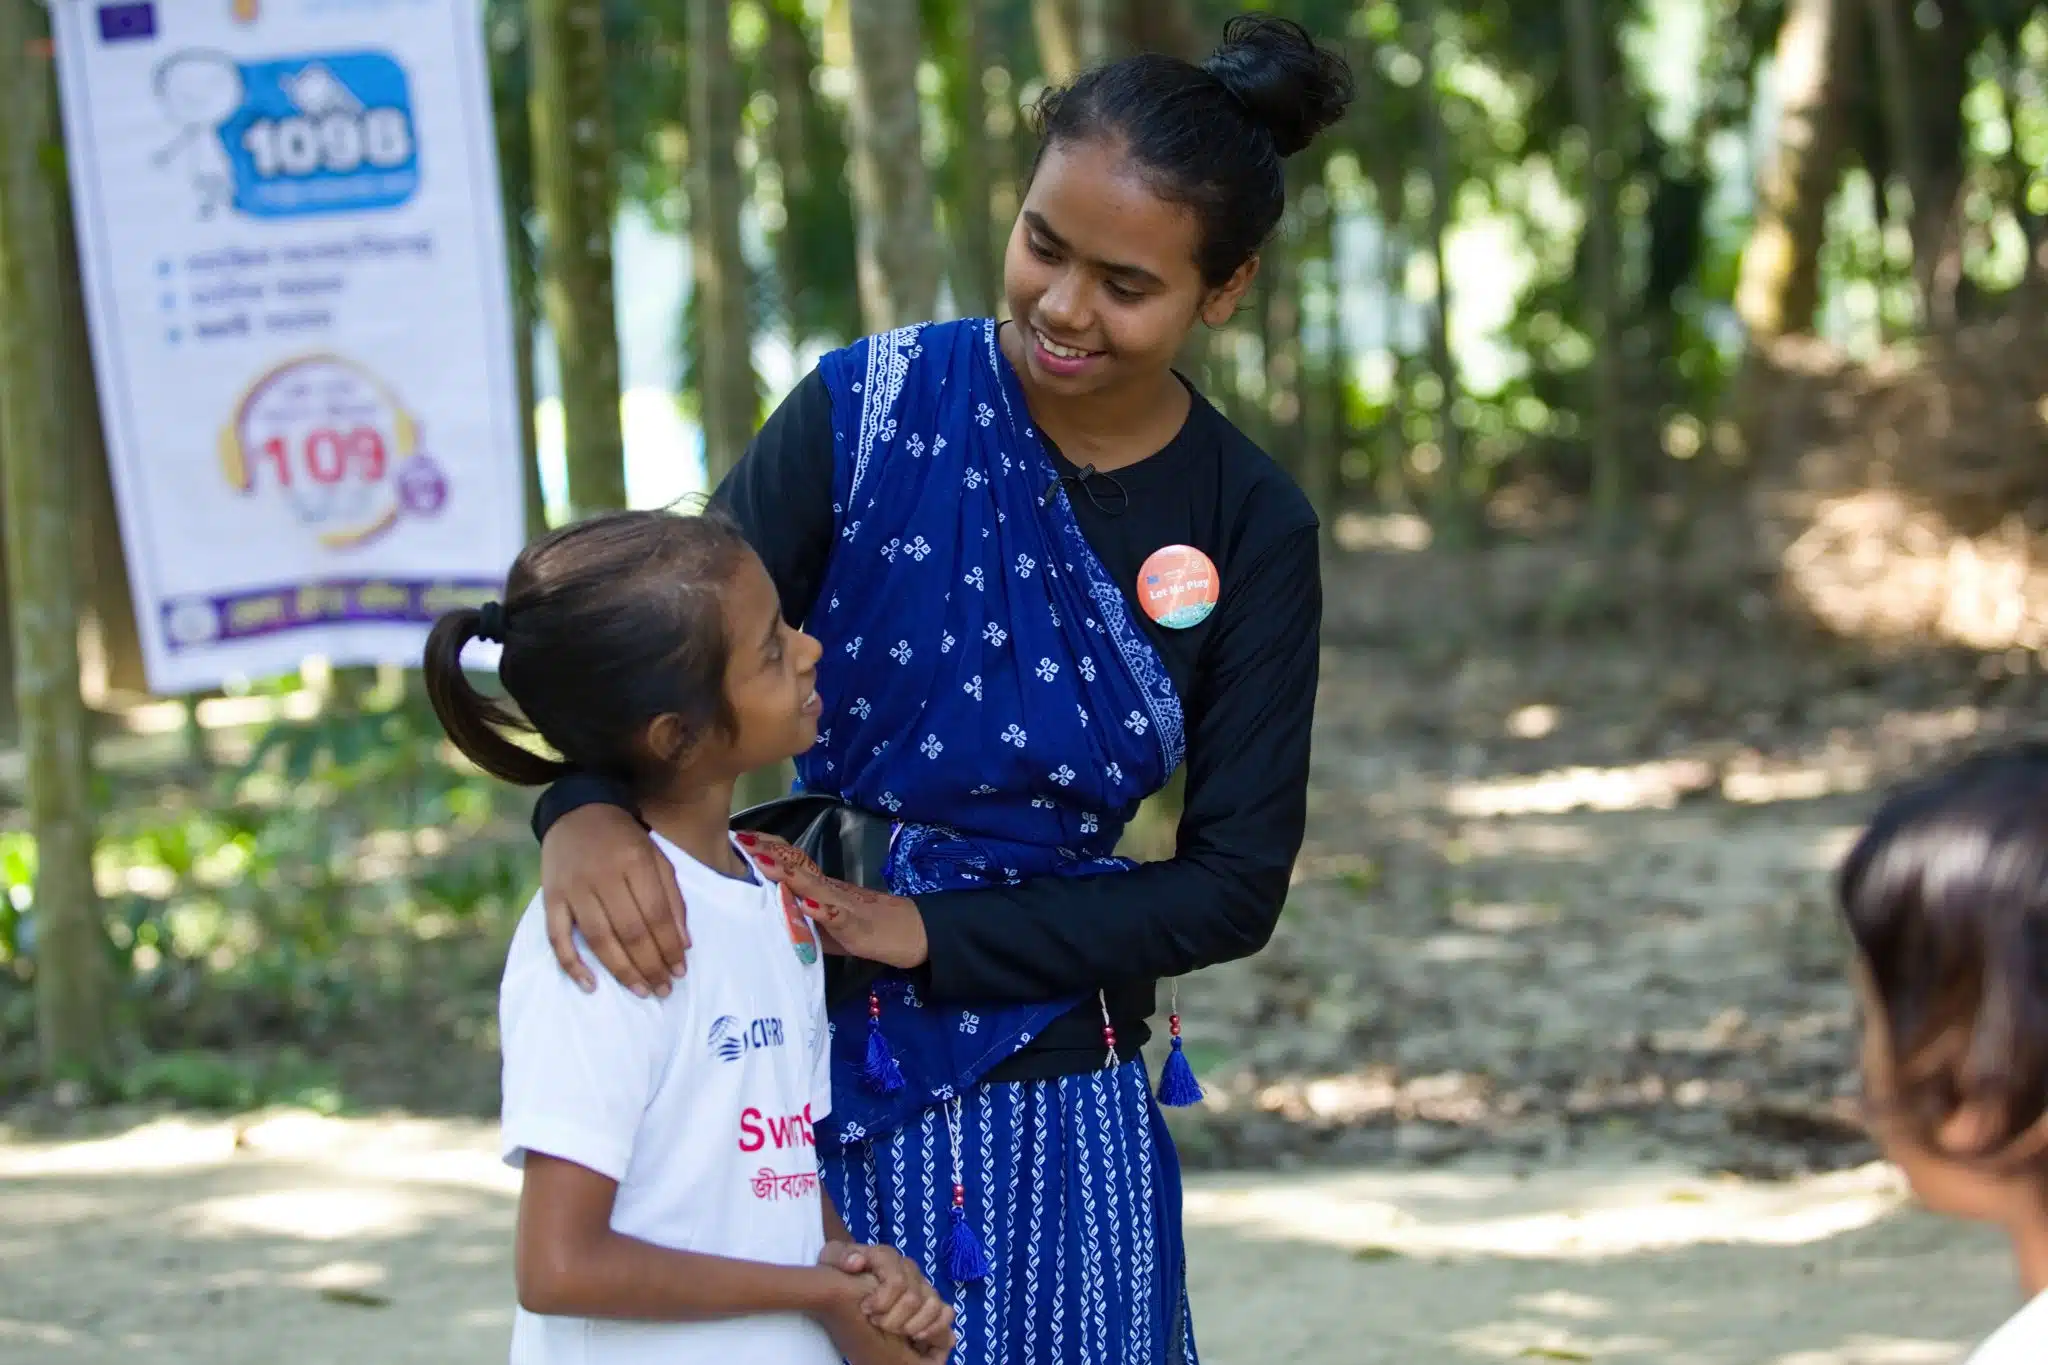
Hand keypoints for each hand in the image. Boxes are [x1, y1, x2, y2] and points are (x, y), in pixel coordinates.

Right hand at [541, 804, 689, 996]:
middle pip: (630, 931)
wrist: (577, 812)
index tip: (680, 971)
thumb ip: (672, 898)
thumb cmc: (625, 839)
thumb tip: (684, 944)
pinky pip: (558, 937)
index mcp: (636, 862)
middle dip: (651, 966)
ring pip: (599, 939)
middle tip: (664, 990)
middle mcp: (604, 877)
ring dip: (622, 971)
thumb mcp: (657, 858)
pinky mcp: (551, 898)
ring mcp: (574, 889)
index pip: (656, 915)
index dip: (670, 947)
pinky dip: (572, 964)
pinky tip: (590, 985)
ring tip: (642, 992)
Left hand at [735, 834, 929, 969]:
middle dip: (768, 854)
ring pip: (814, 887)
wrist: (915, 933)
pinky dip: (822, 910)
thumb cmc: (869, 928)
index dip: (767, 848)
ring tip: (762, 863)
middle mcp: (830, 889)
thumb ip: (803, 916)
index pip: (791, 863)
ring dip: (787, 875)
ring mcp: (845, 905)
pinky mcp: (858, 926)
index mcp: (821, 889)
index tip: (738, 836)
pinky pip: (839, 917)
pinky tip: (807, 904)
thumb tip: (770, 910)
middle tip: (739, 839)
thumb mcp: (828, 925)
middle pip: (797, 867)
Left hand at [845, 1243, 954, 1347]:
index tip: (865, 1310)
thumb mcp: (830, 1260)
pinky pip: (947, 1312)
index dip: (882, 1300)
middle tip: (875, 1324)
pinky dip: (936, 1326)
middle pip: (913, 1297)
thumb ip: (839, 1256)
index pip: (896, 1279)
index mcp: (886, 1257)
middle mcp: (908, 1268)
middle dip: (893, 1318)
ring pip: (933, 1304)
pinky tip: (917, 1336)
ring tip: (895, 1332)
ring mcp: (922, 1284)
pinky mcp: (931, 1301)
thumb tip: (856, 1263)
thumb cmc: (840, 1271)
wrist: (848, 1280)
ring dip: (913, 1325)